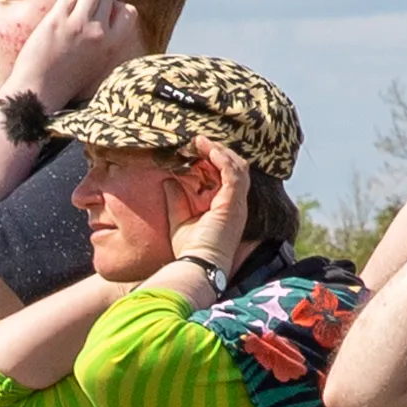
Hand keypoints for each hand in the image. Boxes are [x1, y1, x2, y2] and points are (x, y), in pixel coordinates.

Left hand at [6, 0, 138, 116]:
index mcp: (112, 46)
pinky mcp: (59, 20)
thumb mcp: (95, 66)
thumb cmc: (64, 82)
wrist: (39, 92)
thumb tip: (104, 24)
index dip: (121, 3)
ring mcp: (79, 25)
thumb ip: (103, 44)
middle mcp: (100, 33)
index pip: (128, 14)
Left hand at [175, 144, 257, 277]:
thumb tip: (168, 181)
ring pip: (237, 166)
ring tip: (200, 141)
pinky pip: (233, 172)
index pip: (226, 176)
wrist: (197, 266)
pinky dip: (222, 158)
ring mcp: (236, 203)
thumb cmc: (190, 250)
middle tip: (197, 141)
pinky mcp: (233, 203)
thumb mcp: (179, 220)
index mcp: (226, 207)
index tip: (194, 150)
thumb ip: (176, 199)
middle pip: (234, 168)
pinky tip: (207, 149)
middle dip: (217, 151)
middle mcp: (235, 203)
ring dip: (219, 151)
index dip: (212, 160)